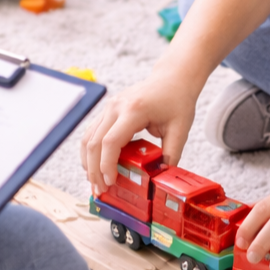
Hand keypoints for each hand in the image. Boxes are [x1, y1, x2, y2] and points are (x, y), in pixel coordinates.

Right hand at [80, 69, 197, 195]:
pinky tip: (95, 166)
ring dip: (88, 162)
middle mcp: (116, 106)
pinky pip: (92, 132)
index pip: (110, 142)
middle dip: (94, 170)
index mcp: (134, 110)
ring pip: (88, 137)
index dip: (107, 165)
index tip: (111, 183)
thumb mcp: (180, 129)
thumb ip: (171, 154)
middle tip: (100, 191)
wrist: (173, 78)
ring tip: (95, 182)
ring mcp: (110, 106)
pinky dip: (91, 151)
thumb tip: (160, 179)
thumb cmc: (178, 100)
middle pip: (94, 142)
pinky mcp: (108, 110)